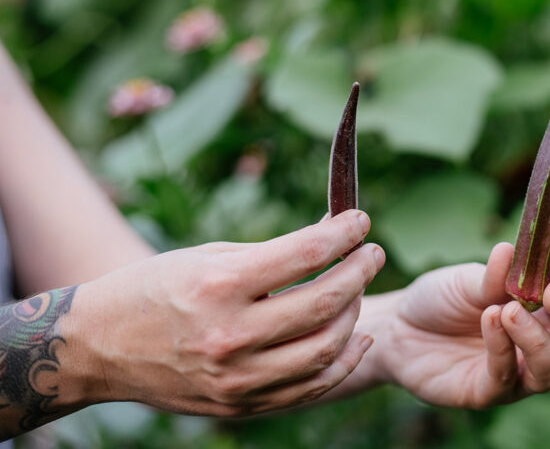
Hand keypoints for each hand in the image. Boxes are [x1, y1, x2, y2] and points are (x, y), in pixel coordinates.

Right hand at [63, 209, 384, 416]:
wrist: (98, 349)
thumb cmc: (155, 289)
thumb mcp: (208, 257)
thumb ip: (273, 253)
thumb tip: (334, 236)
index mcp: (220, 285)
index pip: (306, 254)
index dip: (344, 234)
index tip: (361, 221)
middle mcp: (230, 334)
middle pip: (325, 302)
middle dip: (361, 271)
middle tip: (373, 254)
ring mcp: (236, 377)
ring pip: (326, 348)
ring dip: (355, 314)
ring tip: (358, 290)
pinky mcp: (240, 404)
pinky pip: (310, 387)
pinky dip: (342, 361)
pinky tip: (355, 337)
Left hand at [369, 241, 549, 408]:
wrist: (397, 327)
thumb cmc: (441, 300)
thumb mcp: (467, 280)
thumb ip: (493, 274)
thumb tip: (511, 250)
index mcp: (541, 311)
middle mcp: (538, 344)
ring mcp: (517, 373)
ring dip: (537, 338)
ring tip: (510, 309)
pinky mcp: (488, 393)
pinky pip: (506, 378)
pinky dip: (502, 347)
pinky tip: (490, 319)